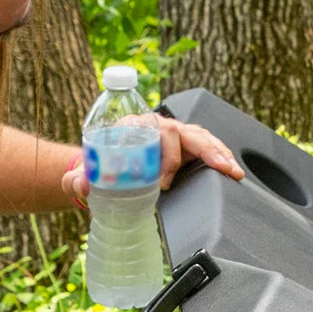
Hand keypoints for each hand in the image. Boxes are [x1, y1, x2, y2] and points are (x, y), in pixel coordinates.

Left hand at [60, 118, 245, 205]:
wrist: (108, 171)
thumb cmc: (99, 171)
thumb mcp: (85, 177)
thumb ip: (78, 181)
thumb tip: (79, 185)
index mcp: (133, 126)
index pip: (153, 130)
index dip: (163, 155)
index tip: (163, 182)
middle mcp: (157, 127)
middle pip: (181, 131)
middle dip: (198, 151)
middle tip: (205, 173)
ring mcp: (175, 136)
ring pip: (199, 137)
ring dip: (217, 152)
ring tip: (232, 170)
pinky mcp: (187, 148)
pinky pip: (207, 147)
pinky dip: (221, 157)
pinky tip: (234, 172)